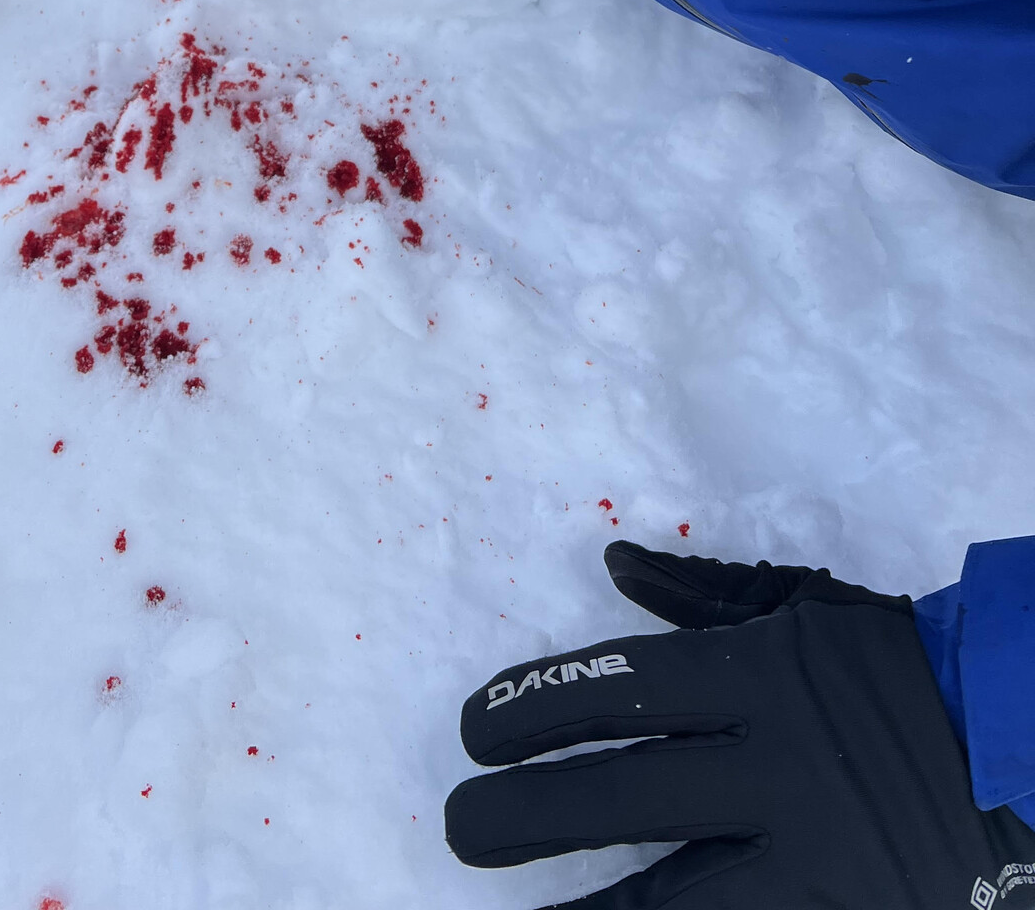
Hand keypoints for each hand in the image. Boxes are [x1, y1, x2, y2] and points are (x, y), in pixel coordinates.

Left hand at [445, 541, 1034, 906]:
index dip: (534, 713)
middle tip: (459, 823)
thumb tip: (611, 561)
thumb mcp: (802, 609)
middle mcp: (776, 768)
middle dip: (526, 814)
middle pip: (624, 796)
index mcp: (760, 678)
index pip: (619, 693)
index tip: (472, 731)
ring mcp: (811, 859)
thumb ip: (699, 595)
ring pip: (669, 900)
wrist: (1023, 749)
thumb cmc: (896, 670)